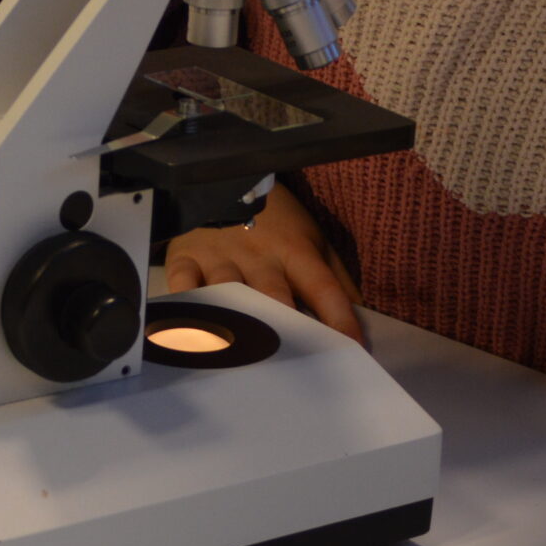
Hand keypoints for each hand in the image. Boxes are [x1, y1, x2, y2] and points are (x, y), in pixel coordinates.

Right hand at [164, 181, 362, 340]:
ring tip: (245, 357)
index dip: (339, 319)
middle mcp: (259, 255)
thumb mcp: (311, 238)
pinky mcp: (186, 258)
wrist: (224, 180)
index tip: (352, 350)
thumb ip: (334, 276)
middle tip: (299, 364)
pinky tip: (189, 332)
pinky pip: (184, 285)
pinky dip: (186, 307)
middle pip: (274, 296)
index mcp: (295, 250)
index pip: (323, 288)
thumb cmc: (275, 220)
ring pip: (229, 293)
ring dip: (238, 323)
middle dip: (287, 330)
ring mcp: (220, 257)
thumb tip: (361, 314)